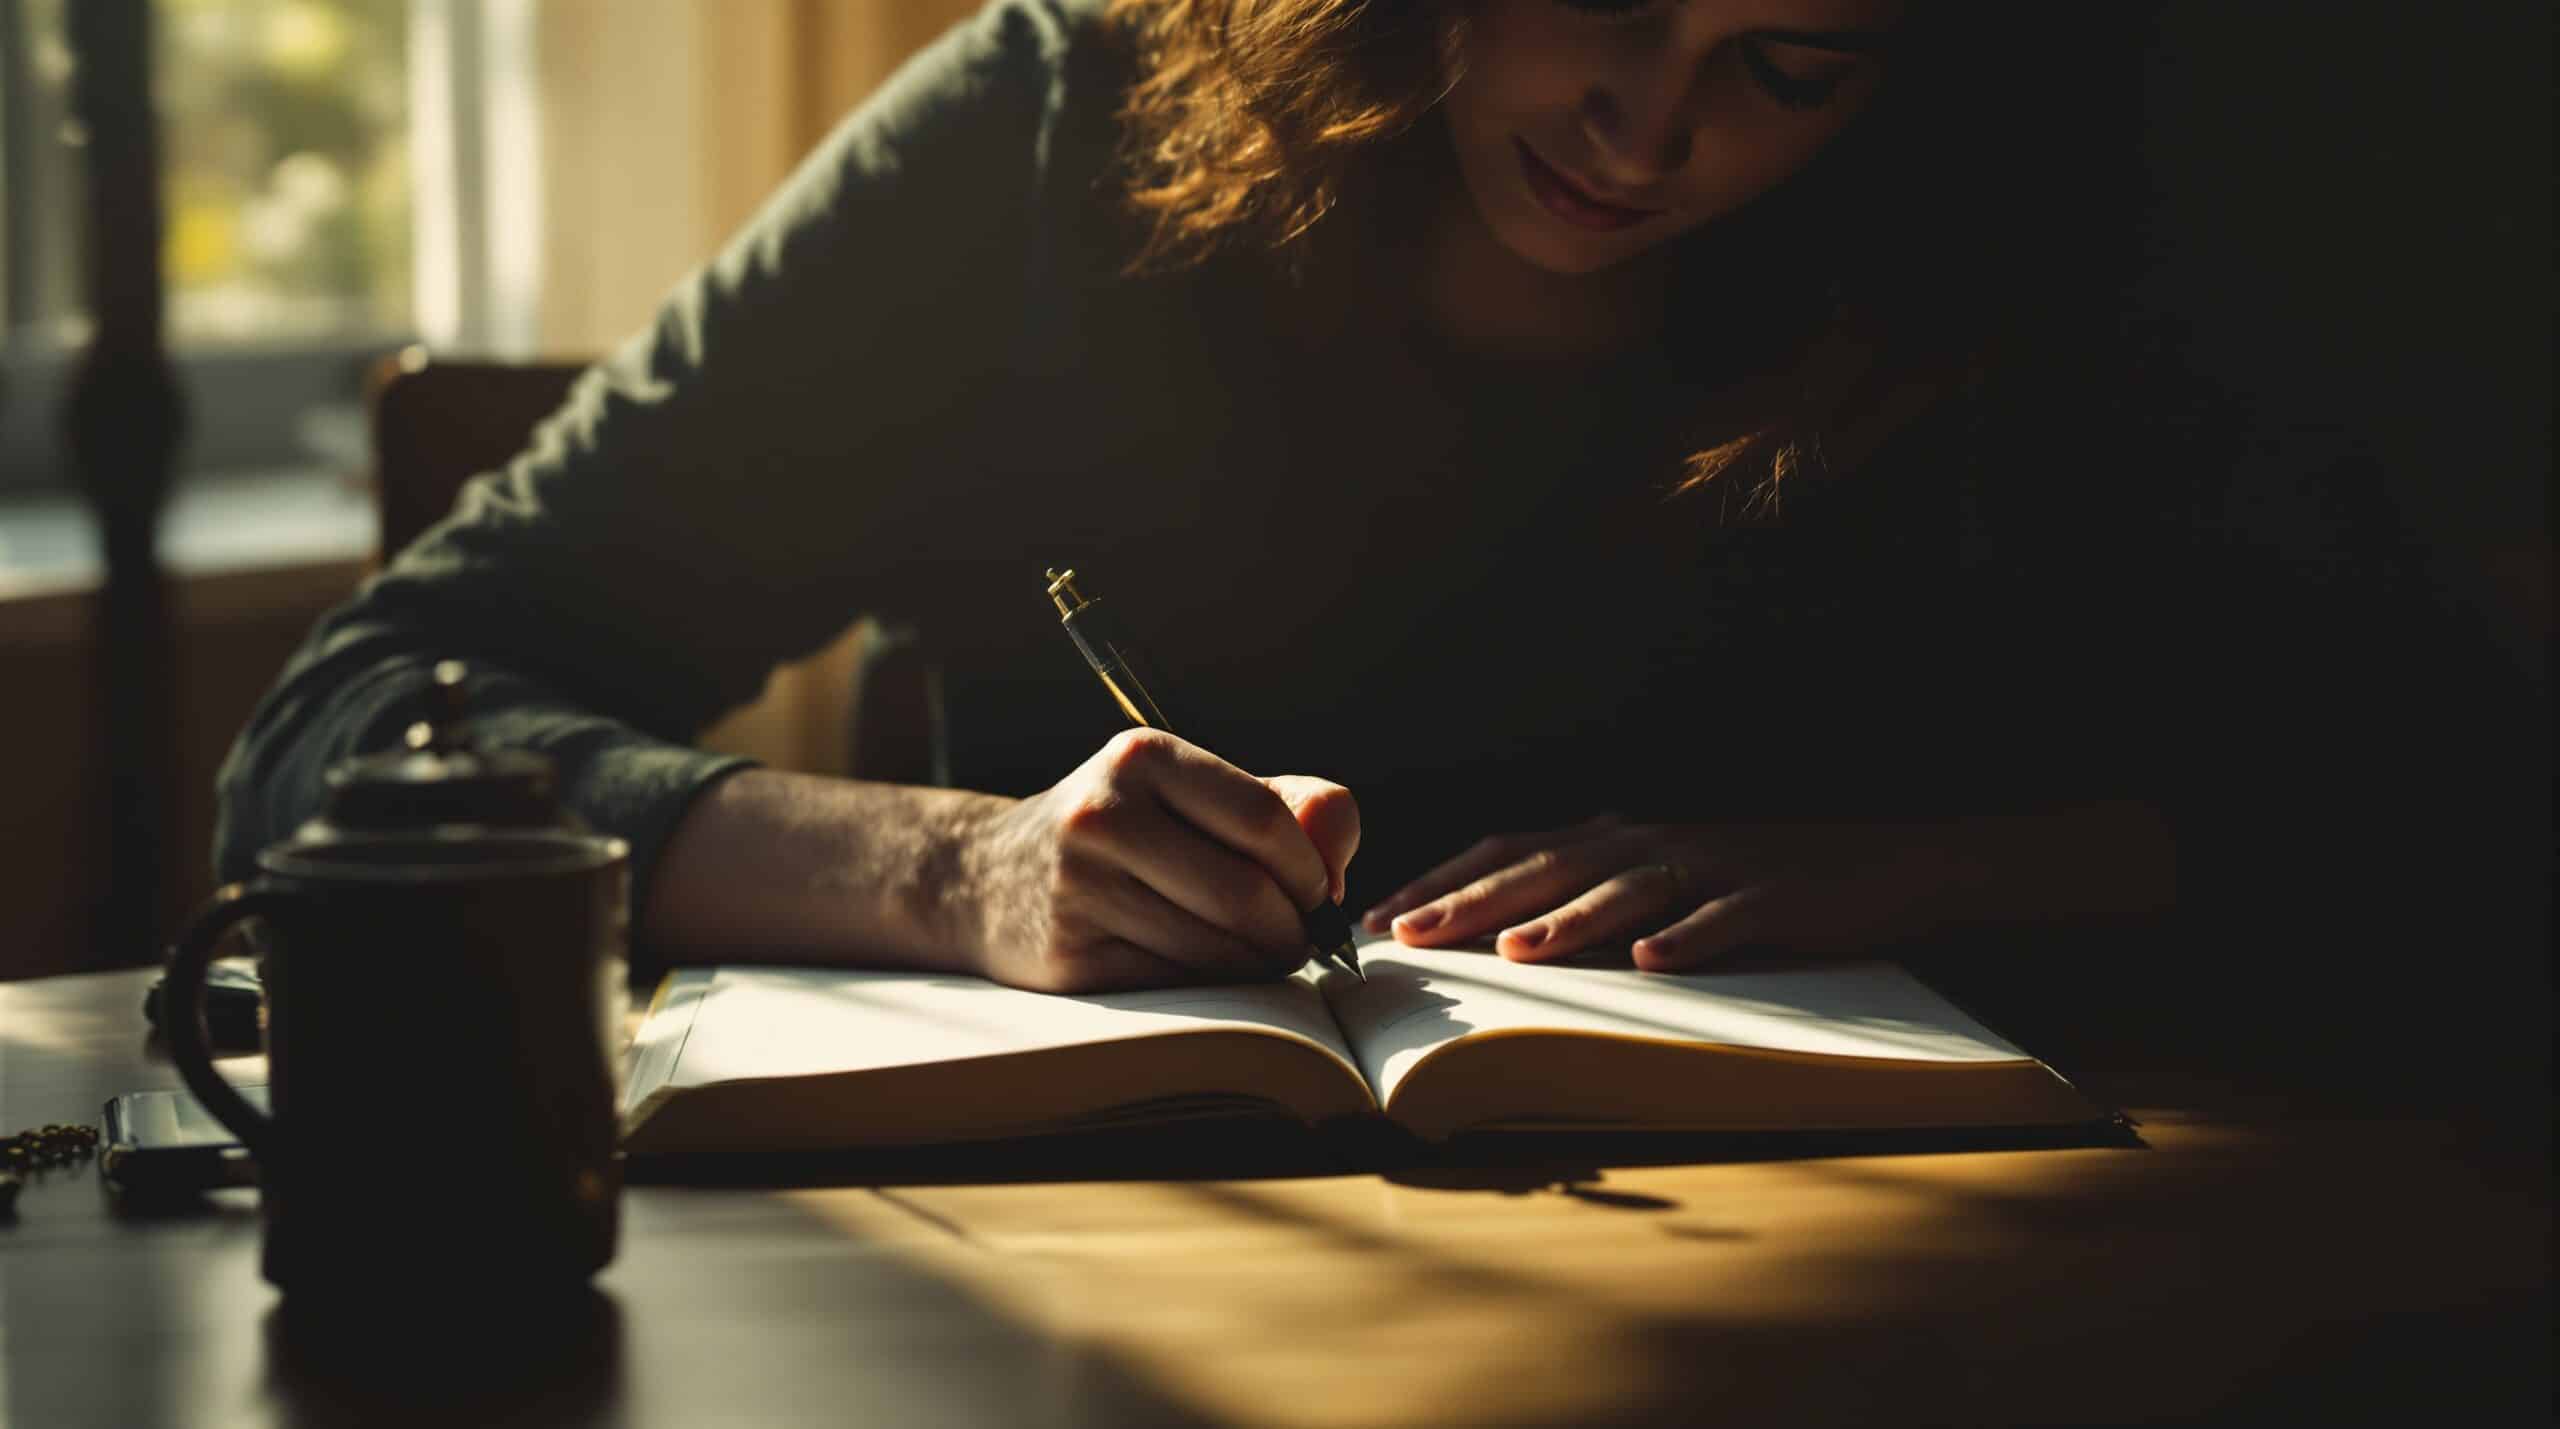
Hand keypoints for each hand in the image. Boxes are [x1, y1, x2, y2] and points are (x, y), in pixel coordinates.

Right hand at [955, 729, 1360, 992]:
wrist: (987, 877)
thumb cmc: (1124, 832)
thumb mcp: (1194, 793)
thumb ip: (1290, 807)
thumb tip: (1336, 864)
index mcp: (1143, 757)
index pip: (1265, 821)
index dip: (1311, 870)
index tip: (1319, 893)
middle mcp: (1103, 815)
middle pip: (1246, 893)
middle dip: (1294, 929)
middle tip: (1301, 940)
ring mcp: (1080, 888)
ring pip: (1217, 949)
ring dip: (1262, 966)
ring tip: (1262, 956)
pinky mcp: (1070, 957)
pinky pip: (1179, 986)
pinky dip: (1216, 989)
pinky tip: (1212, 972)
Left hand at [1361, 814, 1975, 971]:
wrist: (1878, 866)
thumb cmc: (1754, 883)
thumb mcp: (1660, 881)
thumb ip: (1591, 894)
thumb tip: (1502, 924)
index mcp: (1616, 839)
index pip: (1511, 852)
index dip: (1444, 880)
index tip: (1380, 916)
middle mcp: (1651, 842)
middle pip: (1549, 867)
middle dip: (1474, 900)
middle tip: (1411, 934)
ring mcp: (1713, 866)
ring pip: (1627, 890)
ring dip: (1570, 921)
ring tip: (1517, 951)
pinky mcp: (1772, 896)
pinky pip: (1724, 918)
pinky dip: (1689, 938)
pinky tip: (1655, 963)